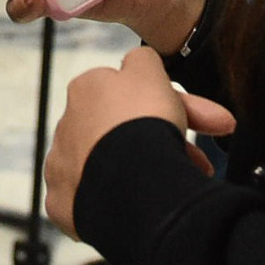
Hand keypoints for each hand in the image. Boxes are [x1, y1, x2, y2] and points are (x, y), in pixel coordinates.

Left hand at [43, 46, 234, 238]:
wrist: (134, 183)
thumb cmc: (143, 122)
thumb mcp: (150, 71)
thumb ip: (142, 60)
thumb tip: (138, 62)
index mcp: (85, 90)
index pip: (130, 93)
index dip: (168, 106)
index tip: (198, 123)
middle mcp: (67, 125)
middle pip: (124, 131)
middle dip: (162, 142)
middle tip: (201, 162)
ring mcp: (63, 167)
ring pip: (113, 166)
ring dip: (145, 170)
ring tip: (179, 184)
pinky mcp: (64, 204)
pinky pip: (95, 199)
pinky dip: (120, 199)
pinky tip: (143, 202)